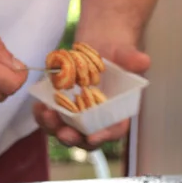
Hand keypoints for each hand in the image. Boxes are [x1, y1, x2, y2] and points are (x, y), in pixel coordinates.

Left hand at [33, 43, 149, 150]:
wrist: (99, 44)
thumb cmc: (116, 52)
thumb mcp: (125, 53)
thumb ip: (132, 59)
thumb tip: (142, 60)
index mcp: (118, 112)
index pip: (113, 130)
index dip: (104, 136)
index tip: (93, 137)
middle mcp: (97, 119)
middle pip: (85, 137)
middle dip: (73, 138)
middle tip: (64, 133)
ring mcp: (78, 115)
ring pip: (65, 130)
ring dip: (53, 128)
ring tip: (46, 115)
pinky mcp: (62, 107)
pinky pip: (51, 117)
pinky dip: (43, 115)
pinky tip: (38, 106)